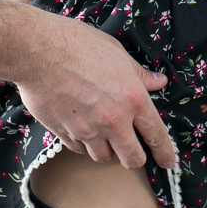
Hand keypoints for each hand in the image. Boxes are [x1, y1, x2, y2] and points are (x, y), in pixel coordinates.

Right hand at [16, 15, 174, 170]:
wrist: (39, 51)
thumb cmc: (79, 45)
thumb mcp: (117, 53)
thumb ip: (139, 74)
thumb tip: (158, 82)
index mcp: (132, 99)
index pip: (156, 135)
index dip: (164, 152)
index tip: (167, 162)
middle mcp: (113, 120)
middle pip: (132, 159)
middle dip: (135, 158)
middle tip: (132, 150)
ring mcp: (87, 130)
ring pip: (103, 157)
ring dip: (106, 149)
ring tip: (102, 132)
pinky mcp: (64, 133)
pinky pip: (79, 149)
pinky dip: (83, 143)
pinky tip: (80, 126)